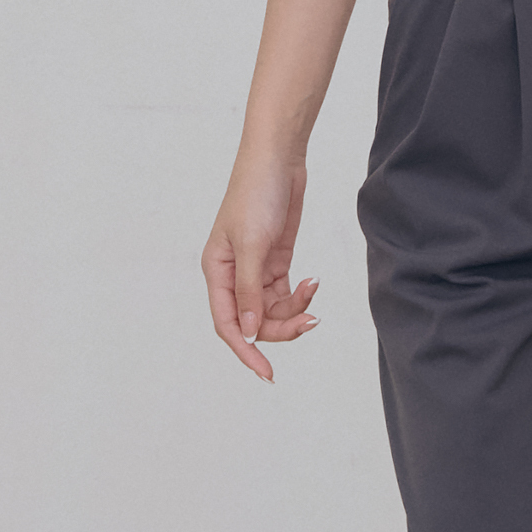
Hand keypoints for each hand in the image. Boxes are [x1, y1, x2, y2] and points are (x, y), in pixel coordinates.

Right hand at [203, 154, 320, 383]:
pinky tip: (314, 282)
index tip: (267, 371)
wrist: (278, 159)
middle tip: (311, 321)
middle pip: (255, 321)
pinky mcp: (275, 260)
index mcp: (216, 271)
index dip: (246, 350)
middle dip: (281, 328)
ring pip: (273, 310)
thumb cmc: (256, 193)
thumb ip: (250, 289)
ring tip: (314, 291)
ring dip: (295, 310)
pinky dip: (302, 294)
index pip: (228, 324)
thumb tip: (250, 331)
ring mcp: (255, 269)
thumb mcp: (253, 243)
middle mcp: (233, 275)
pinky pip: (286, 293)